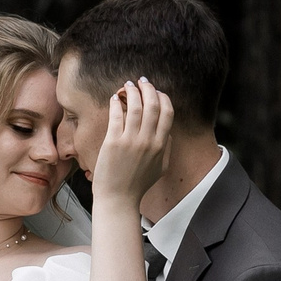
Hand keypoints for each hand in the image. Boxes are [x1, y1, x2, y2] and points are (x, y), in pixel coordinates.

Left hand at [97, 77, 173, 205]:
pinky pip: (116, 116)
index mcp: (161, 144)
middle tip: (142, 82)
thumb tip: (166, 132)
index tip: (157, 91)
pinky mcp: (113, 143)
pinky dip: (116, 103)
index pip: (167, 112)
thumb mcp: (160, 167)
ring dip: (132, 92)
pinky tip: (115, 98)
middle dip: (148, 89)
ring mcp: (130, 141)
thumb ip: (166, 148)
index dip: (163, 97)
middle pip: (153, 105)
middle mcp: (148, 141)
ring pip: (135, 107)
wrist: (118, 198)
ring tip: (127, 85)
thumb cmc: (137, 184)